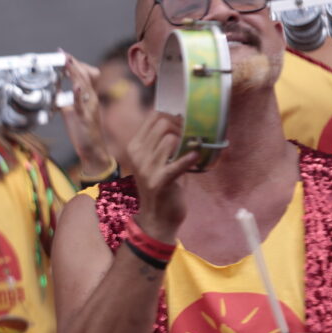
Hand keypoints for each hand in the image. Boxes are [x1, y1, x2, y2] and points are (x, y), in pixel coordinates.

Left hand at [59, 54, 111, 177]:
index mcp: (88, 97)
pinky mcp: (86, 118)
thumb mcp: (71, 113)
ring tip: (68, 62)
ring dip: (75, 73)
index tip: (63, 54)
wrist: (93, 150)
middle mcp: (91, 99)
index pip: (83, 75)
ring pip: (84, 86)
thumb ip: (66, 101)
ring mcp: (90, 108)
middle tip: (63, 53)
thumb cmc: (83, 131)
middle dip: (73, 64)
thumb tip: (56, 93)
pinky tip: (76, 87)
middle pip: (84, 76)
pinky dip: (79, 95)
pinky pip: (83, 105)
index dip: (73, 65)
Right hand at [126, 111, 198, 242]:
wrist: (157, 217)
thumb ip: (163, 141)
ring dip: (187, 141)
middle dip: (182, 126)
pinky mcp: (159, 182)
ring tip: (194, 148)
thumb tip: (180, 117)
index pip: (154, 116)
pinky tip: (196, 156)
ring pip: (170, 139)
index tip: (184, 125)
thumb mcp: (156, 160)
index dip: (173, 115)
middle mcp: (137, 155)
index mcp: (135, 147)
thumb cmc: (163, 185)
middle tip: (192, 136)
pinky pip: (177, 163)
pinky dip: (189, 158)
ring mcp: (146, 169)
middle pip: (162, 123)